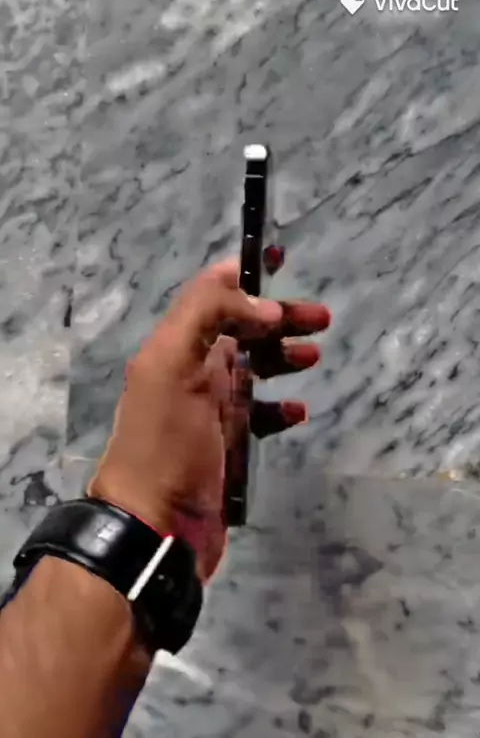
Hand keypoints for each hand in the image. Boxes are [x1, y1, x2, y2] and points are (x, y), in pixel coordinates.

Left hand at [87, 253, 329, 581]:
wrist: (156, 525)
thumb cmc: (165, 442)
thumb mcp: (173, 365)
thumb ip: (208, 315)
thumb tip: (263, 307)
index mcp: (176, 348)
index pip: (211, 294)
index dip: (244, 274)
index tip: (280, 259)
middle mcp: (191, 372)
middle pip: (240, 330)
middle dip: (278, 318)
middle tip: (320, 318)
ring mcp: (209, 410)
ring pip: (252, 370)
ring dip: (282, 357)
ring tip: (312, 355)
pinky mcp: (226, 445)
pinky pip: (257, 416)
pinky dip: (278, 408)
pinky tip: (296, 412)